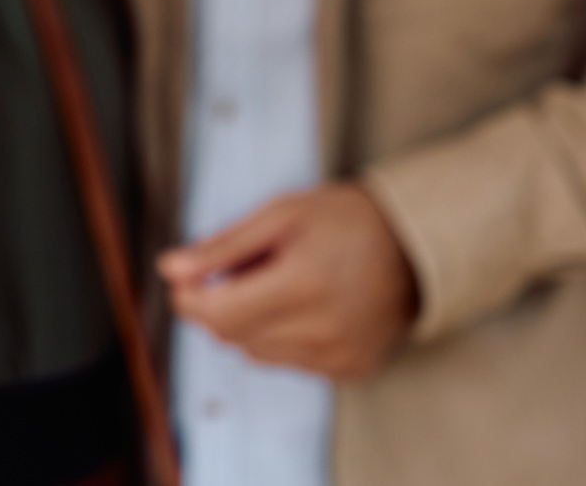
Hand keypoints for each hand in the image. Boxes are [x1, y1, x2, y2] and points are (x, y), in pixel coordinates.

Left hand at [158, 183, 418, 380]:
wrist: (415, 246)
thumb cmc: (346, 221)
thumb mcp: (281, 215)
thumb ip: (222, 247)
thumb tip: (170, 269)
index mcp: (304, 284)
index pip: (220, 314)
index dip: (189, 299)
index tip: (182, 280)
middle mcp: (323, 329)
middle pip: (234, 336)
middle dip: (218, 306)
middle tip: (236, 270)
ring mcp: (339, 356)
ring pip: (256, 352)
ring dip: (250, 322)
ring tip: (278, 283)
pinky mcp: (350, 370)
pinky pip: (289, 362)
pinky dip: (280, 338)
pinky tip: (303, 306)